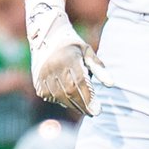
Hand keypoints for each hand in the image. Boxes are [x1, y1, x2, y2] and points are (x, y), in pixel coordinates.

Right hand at [25, 0, 94, 117]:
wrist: (46, 35)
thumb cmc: (72, 44)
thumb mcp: (87, 51)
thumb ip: (98, 68)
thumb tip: (111, 85)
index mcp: (68, 58)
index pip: (80, 83)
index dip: (89, 99)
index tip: (98, 110)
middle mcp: (54, 66)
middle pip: (70, 93)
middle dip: (83, 105)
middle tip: (93, 113)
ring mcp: (43, 74)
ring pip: (59, 97)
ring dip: (72, 105)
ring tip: (83, 108)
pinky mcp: (37, 80)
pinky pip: (49, 95)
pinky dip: (59, 100)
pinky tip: (68, 100)